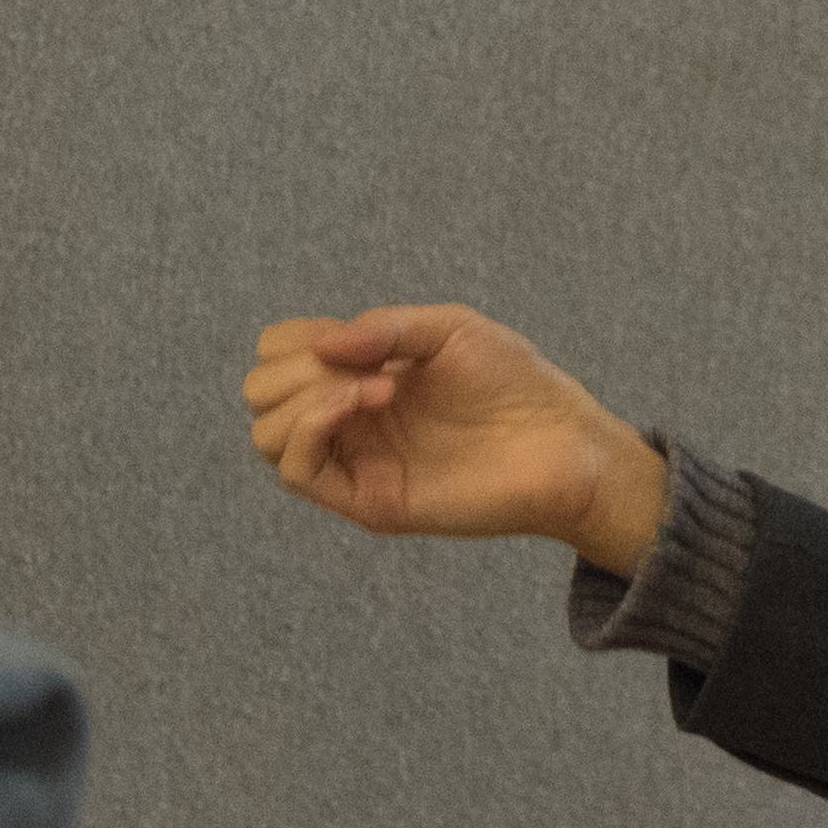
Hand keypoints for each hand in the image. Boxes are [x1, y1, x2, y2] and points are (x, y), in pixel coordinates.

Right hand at [240, 304, 668, 571]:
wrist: (565, 443)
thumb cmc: (517, 384)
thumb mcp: (450, 329)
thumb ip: (384, 328)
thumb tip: (321, 344)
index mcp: (360, 377)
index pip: (279, 356)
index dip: (297, 339)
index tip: (352, 337)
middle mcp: (349, 422)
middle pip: (261, 393)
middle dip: (295, 367)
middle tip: (364, 365)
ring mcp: (357, 462)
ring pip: (267, 436)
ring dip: (304, 397)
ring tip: (376, 387)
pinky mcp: (369, 500)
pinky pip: (298, 473)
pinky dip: (310, 429)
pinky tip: (362, 403)